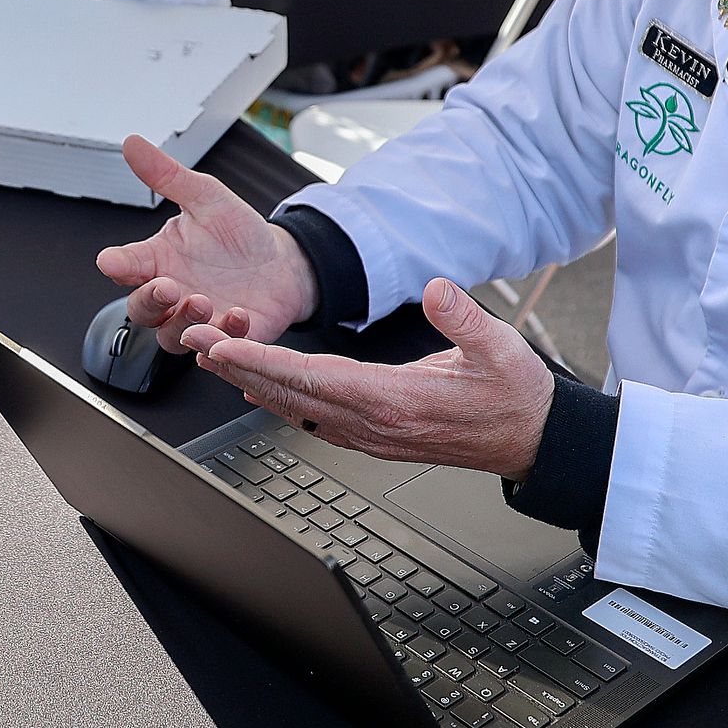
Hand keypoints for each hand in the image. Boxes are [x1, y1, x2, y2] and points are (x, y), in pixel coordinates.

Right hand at [95, 135, 316, 351]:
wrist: (282, 265)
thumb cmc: (238, 235)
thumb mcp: (207, 197)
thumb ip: (168, 176)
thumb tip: (133, 143)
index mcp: (158, 260)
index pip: (125, 266)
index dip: (117, 265)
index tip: (112, 261)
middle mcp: (171, 294)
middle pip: (140, 310)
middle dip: (150, 301)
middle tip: (168, 287)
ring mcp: (196, 321)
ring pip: (172, 337)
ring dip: (183, 323)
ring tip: (203, 303)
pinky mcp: (224, 339)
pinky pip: (215, 349)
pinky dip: (224, 337)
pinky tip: (238, 316)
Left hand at [186, 279, 556, 475]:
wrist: (532, 439)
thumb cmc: (515, 395)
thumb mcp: (501, 347)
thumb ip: (465, 317)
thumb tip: (437, 288)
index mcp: (394, 400)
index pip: (313, 379)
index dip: (264, 361)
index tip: (225, 346)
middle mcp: (373, 423)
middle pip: (290, 394)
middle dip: (239, 367)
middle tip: (195, 344)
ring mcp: (371, 434)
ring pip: (295, 408)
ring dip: (251, 382)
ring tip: (212, 358)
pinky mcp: (374, 434)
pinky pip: (314, 417)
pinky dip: (280, 400)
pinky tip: (257, 388)